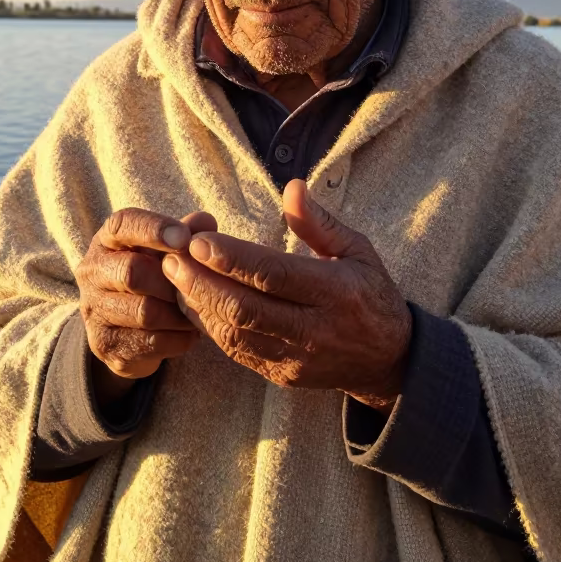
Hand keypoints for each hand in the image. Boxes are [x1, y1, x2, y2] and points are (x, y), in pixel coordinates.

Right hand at [76, 208, 217, 403]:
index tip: (184, 238)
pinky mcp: (104, 345)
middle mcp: (92, 273)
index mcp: (106, 241)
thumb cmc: (154, 274)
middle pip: (132, 272)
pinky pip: (150, 342)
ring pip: (144, 312)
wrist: (128, 327)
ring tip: (199, 310)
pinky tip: (189, 331)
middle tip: (195, 285)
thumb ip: (186, 232)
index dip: (154, 229)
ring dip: (179, 312)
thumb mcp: (167, 249)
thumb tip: (204, 222)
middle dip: (171, 280)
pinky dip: (178, 337)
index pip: (122, 224)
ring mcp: (94, 311)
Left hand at [162, 180, 411, 413]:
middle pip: (247, 308)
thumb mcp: (358, 250)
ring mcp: (296, 358)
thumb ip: (320, 222)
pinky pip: (237, 352)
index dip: (234, 259)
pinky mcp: (281, 375)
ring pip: (236, 334)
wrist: (387, 361)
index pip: (276, 275)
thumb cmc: (370, 293)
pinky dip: (210, 326)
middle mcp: (315, 330)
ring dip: (199, 304)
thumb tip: (292, 187)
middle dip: (203, 282)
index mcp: (336, 293)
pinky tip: (193, 301)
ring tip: (174, 275)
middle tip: (172, 257)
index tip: (199, 241)